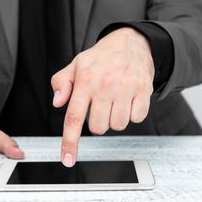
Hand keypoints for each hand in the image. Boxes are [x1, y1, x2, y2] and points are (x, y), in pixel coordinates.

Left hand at [51, 27, 154, 166]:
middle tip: (100, 106)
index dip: (70, 142)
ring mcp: (126, 87)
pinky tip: (128, 100)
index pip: (74, 117)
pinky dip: (132, 114)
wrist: (130, 42)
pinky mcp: (144, 89)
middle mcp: (105, 84)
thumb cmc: (100, 58)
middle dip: (97, 122)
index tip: (68, 159)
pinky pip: (137, 118)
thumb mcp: (75, 65)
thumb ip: (61, 83)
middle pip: (98, 127)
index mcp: (85, 79)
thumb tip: (57, 102)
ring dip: (115, 118)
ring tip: (114, 101)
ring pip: (117, 125)